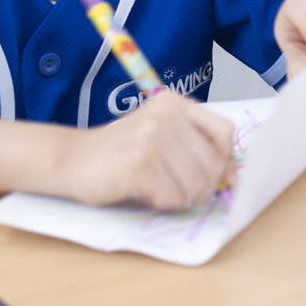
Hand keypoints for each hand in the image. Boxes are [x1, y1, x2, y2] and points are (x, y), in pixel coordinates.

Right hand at [62, 91, 234, 209]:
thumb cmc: (120, 152)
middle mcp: (166, 115)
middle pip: (212, 163)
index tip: (220, 178)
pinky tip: (144, 191)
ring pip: (195, 184)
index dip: (225, 159)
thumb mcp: (161, 138)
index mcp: (174, 103)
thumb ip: (196, 149)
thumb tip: (233, 178)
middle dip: (202, 188)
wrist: (72, 159)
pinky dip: (162, 202)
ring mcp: (152, 138)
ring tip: (158, 188)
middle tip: (180, 192)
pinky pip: (172, 197)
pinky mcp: (139, 164)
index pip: (224, 131)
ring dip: (180, 197)